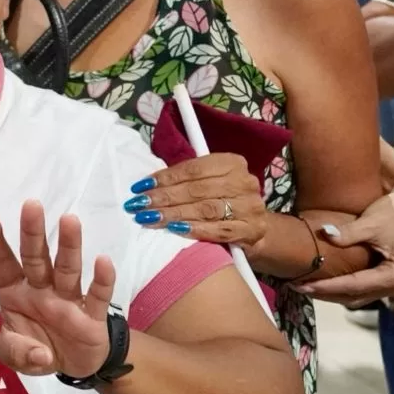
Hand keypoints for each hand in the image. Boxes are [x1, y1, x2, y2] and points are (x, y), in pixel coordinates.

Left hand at [0, 202, 115, 378]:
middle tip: (32, 205)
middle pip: (35, 257)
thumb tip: (39, 355)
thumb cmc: (36, 349)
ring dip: (69, 246)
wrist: (72, 366)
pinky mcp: (92, 315)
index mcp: (14, 292)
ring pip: (67, 269)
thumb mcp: (15, 356)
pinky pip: (96, 295)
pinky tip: (103, 261)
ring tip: (69, 220)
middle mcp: (40, 289)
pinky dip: (101, 280)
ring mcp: (67, 300)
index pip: (1, 263)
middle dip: (32, 232)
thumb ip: (17, 353)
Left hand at [127, 153, 267, 247]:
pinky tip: (175, 230)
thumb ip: (186, 179)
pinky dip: (195, 230)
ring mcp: (251, 207)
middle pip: (196, 190)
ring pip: (205, 209)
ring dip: (173, 214)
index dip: (164, 178)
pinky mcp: (252, 230)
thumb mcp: (209, 181)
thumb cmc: (223, 199)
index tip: (140, 187)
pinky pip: (218, 230)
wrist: (254, 226)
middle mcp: (245, 182)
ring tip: (149, 218)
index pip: (193, 169)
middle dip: (164, 197)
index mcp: (232, 163)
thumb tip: (147, 185)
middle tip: (138, 205)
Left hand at [300, 141, 393, 304]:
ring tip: (304, 286)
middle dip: (325, 294)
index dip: (326, 287)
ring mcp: (393, 284)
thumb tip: (325, 234)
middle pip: (354, 296)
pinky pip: (361, 289)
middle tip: (296, 287)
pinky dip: (342, 288)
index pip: (354, 285)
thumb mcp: (372, 222)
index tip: (301, 285)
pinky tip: (322, 281)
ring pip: (357, 296)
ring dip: (332, 294)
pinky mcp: (387, 277)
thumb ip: (349, 232)